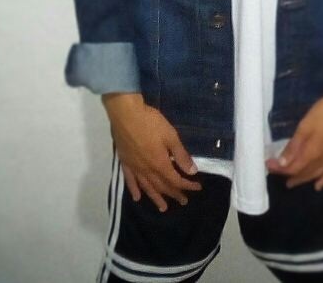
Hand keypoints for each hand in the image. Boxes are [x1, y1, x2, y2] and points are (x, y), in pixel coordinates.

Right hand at [101, 92, 202, 211]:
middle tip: (183, 201)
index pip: (176, 180)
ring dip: (156, 198)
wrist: (126, 114)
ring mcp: (135, 167)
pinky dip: (134, 190)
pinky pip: (130, 181)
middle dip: (174, 194)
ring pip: (147, 188)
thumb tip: (192, 171)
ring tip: (163, 208)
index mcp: (160, 164)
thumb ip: (180, 155)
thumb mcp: (170, 136)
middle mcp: (147, 170)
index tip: (197, 187)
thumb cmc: (151, 122)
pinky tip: (137, 198)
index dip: (188, 185)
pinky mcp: (125, 162)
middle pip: (162, 186)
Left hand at [265, 69, 322, 190]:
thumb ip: (294, 146)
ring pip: (315, 174)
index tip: (268, 164)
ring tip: (292, 182)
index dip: (279, 168)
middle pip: (303, 172)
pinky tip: (318, 185)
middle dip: (288, 174)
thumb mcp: (305, 126)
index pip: (292, 166)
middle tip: (276, 174)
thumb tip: (282, 164)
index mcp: (312, 152)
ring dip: (303, 179)